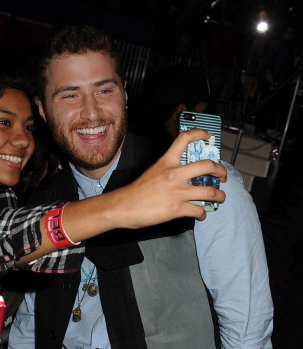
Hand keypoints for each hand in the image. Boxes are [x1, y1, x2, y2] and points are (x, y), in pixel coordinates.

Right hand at [107, 128, 226, 227]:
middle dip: (221, 171)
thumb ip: (169, 168)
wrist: (125, 206)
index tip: (208, 136)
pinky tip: (200, 214)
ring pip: (211, 192)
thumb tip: (185, 172)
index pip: (184, 139)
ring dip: (220, 196)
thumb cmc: (137, 191)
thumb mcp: (153, 171)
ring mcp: (178, 192)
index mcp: (166, 162)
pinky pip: (199, 211)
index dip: (199, 134)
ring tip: (220, 198)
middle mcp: (175, 174)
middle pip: (208, 165)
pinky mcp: (178, 208)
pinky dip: (203, 214)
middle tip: (223, 175)